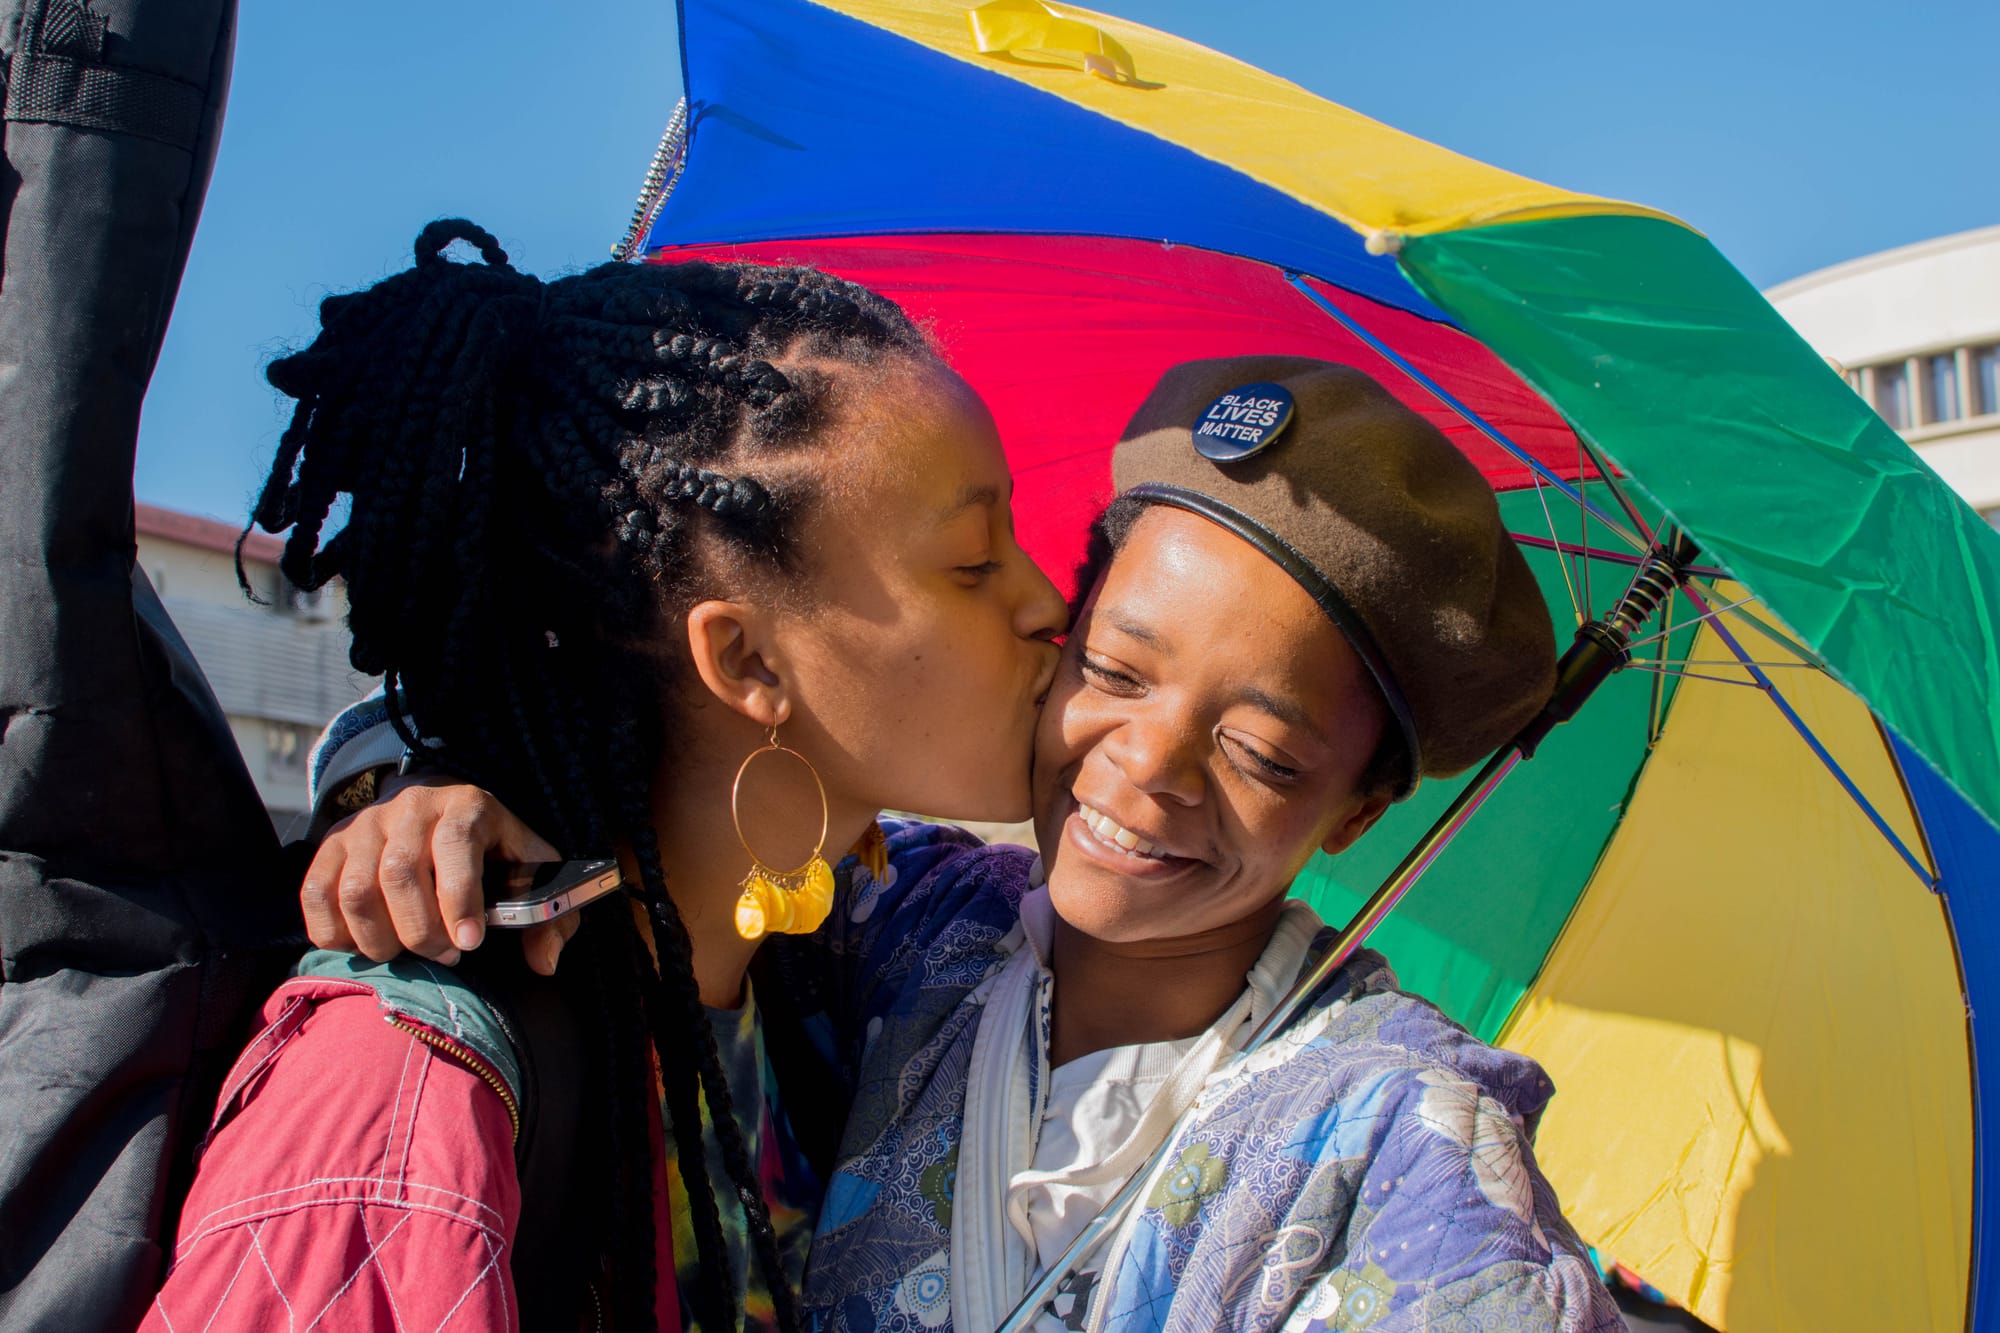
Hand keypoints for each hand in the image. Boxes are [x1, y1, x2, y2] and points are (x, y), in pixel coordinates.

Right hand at [301, 774, 577, 973]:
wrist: (442, 809)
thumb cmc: (493, 852)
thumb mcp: (532, 872)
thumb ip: (550, 916)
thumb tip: (544, 961)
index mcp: (467, 807)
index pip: (455, 846)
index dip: (459, 899)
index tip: (470, 943)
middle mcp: (411, 808)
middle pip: (399, 876)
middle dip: (422, 933)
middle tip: (445, 957)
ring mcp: (365, 825)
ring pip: (356, 892)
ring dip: (380, 940)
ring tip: (407, 953)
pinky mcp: (331, 846)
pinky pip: (316, 896)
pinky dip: (336, 934)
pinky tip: (366, 943)